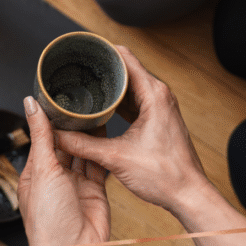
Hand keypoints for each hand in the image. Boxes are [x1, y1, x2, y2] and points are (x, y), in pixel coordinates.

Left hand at [18, 96, 109, 245]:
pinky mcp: (94, 191)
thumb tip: (30, 104)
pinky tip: (105, 135)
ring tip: (95, 114)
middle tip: (81, 103)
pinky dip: (101, 152)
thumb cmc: (48, 221)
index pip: (42, 138)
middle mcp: (54, 178)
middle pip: (64, 145)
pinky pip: (98, 166)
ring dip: (87, 137)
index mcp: (34, 173)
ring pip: (82, 153)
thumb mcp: (42, 169)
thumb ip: (41, 135)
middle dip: (71, 127)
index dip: (50, 120)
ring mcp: (75, 185)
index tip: (59, 99)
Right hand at [53, 46, 207, 213]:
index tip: (82, 48)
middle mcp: (159, 95)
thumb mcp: (115, 157)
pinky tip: (103, 106)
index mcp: (153, 94)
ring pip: (131, 85)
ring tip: (85, 83)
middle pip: (126, 68)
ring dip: (111, 84)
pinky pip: (136, 99)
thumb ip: (82, 145)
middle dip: (102, 67)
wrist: (189, 196)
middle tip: (76, 67)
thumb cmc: (164, 176)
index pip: (125, 57)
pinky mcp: (159, 118)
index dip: (102, 49)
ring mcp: (160, 106)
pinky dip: (119, 99)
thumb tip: (55, 135)